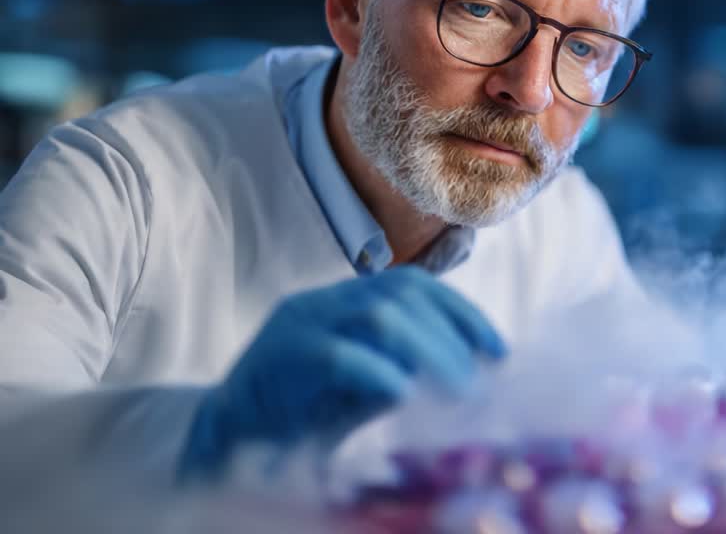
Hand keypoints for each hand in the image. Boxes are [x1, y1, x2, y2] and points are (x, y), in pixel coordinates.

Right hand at [178, 266, 504, 479]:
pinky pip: (337, 355)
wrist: (225, 442)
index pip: (415, 285)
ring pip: (379, 316)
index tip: (499, 351)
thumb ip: (408, 368)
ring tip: (458, 390)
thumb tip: (473, 373)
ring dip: (430, 352)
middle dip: (453, 335)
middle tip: (480, 382)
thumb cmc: (304, 415)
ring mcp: (299, 325)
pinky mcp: (278, 358)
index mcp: (345, 301)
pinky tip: (404, 394)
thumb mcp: (366, 386)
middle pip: (404, 295)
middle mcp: (323, 303)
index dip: (463, 313)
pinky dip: (378, 372)